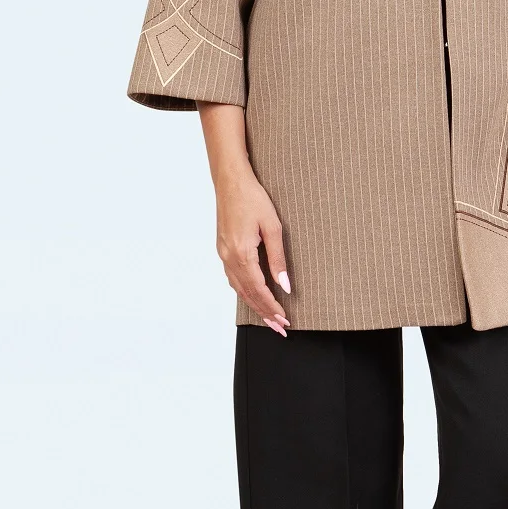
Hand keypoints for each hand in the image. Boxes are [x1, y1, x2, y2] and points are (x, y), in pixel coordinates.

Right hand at [214, 164, 291, 335]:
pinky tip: (252, 295)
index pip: (259, 290)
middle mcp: (229, 257)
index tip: (284, 320)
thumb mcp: (273, 227)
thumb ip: (278, 258)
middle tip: (279, 328)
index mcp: (242, 253)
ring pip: (238, 288)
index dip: (272, 307)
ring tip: (268, 317)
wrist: (230, 181)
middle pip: (248, 294)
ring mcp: (223, 254)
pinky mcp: (222, 248)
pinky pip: (233, 278)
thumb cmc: (252, 198)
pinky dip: (244, 291)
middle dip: (264, 313)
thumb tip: (285, 284)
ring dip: (254, 305)